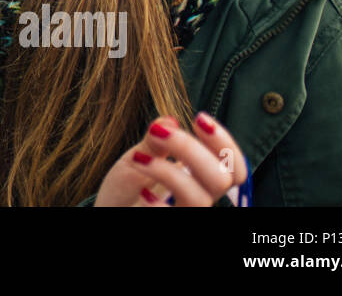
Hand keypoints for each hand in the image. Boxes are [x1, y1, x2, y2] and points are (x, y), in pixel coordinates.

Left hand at [95, 111, 247, 206]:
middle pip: (221, 179)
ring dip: (169, 172)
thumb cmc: (126, 188)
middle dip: (191, 149)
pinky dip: (157, 205)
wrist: (108, 209)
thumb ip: (153, 143)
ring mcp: (185, 214)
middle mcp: (198, 199)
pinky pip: (173, 217)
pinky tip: (143, 193)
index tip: (199, 118)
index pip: (233, 167)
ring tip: (138, 159)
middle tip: (157, 133)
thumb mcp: (136, 158)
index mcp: (199, 179)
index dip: (225, 143)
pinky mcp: (169, 224)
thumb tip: (169, 121)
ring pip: (200, 200)